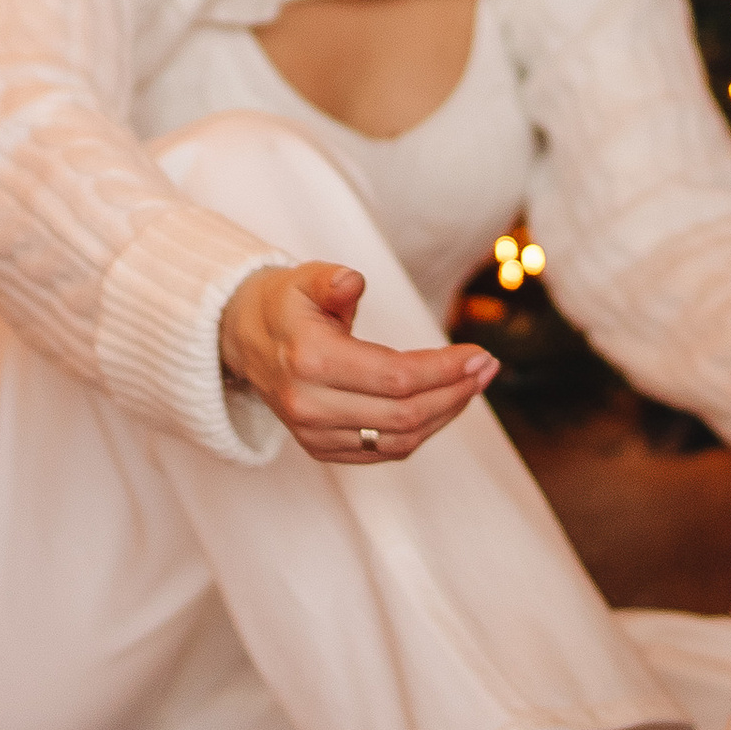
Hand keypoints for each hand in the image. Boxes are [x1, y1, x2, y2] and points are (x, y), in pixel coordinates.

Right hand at [217, 261, 494, 464]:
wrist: (243, 338)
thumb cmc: (285, 303)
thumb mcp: (303, 278)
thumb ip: (330, 280)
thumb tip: (353, 282)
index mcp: (310, 361)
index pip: (395, 378)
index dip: (445, 370)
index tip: (481, 354)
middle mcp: (309, 406)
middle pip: (403, 415)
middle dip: (455, 392)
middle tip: (487, 368)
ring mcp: (312, 433)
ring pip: (397, 441)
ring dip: (444, 416)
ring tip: (473, 385)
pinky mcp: (319, 448)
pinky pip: (381, 452)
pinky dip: (419, 433)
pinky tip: (443, 405)